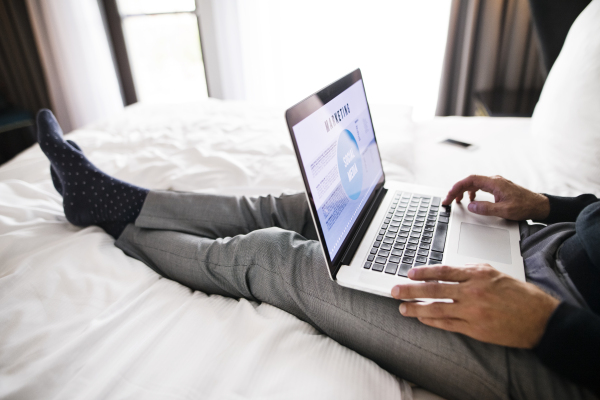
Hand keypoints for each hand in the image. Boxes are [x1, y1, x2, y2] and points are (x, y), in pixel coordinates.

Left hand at [391, 264, 559, 347]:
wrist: (539, 318)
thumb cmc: (518, 294)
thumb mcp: (494, 273)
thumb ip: (470, 271)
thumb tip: (446, 272)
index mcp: (477, 274)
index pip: (443, 271)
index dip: (423, 272)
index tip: (410, 273)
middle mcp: (473, 291)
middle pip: (434, 290)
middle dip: (411, 290)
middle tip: (395, 290)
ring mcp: (473, 311)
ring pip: (437, 309)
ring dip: (416, 309)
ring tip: (403, 308)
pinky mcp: (475, 328)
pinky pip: (448, 324)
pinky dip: (432, 322)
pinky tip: (422, 319)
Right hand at [442, 175, 549, 220]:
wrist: (539, 206)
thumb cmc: (525, 207)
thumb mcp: (504, 210)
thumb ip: (485, 208)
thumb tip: (471, 206)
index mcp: (494, 183)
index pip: (469, 181)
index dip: (456, 188)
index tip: (449, 197)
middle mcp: (494, 180)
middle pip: (469, 181)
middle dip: (456, 190)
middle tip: (448, 201)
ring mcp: (496, 183)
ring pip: (474, 183)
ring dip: (463, 191)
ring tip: (457, 201)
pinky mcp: (498, 188)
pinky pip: (480, 186)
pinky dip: (472, 192)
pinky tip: (472, 200)